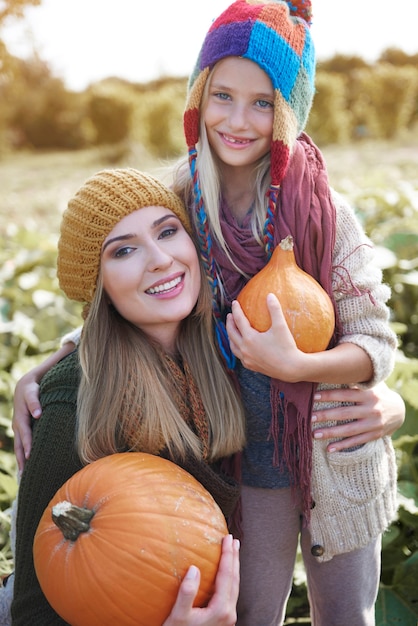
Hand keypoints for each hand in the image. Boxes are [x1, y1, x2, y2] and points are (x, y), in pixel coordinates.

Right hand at [12, 344, 74, 469]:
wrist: (31, 382)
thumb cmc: (48, 372)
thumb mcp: (53, 362)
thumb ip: (62, 355)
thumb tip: (73, 342)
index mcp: (28, 385)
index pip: (29, 394)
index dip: (33, 403)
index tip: (39, 412)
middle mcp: (20, 403)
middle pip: (21, 421)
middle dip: (26, 436)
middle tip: (31, 449)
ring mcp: (18, 417)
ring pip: (19, 437)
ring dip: (22, 452)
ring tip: (26, 468)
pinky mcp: (21, 429)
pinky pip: (20, 446)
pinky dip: (22, 459)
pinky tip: (25, 476)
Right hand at [12, 372, 41, 471]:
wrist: (25, 385)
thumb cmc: (33, 387)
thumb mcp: (33, 390)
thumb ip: (35, 401)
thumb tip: (37, 415)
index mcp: (21, 416)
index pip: (25, 433)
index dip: (27, 444)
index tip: (29, 456)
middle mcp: (18, 425)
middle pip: (19, 445)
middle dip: (22, 460)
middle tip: (24, 476)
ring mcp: (19, 429)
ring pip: (18, 448)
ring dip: (21, 463)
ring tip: (23, 479)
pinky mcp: (22, 431)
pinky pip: (21, 447)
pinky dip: (22, 458)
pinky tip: (26, 470)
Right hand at [163, 534, 238, 624]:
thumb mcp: (177, 617)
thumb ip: (186, 593)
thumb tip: (194, 568)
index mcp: (221, 610)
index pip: (227, 575)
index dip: (228, 555)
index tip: (227, 537)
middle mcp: (229, 614)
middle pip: (235, 579)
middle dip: (234, 558)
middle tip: (233, 539)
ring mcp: (228, 619)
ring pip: (235, 587)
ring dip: (234, 568)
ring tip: (232, 552)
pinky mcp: (223, 621)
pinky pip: (230, 594)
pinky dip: (229, 579)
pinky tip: (223, 575)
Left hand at [226, 295, 303, 381]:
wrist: (291, 369)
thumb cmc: (287, 347)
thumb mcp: (281, 326)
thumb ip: (275, 309)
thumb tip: (270, 295)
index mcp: (250, 338)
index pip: (239, 320)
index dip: (236, 310)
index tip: (235, 303)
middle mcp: (245, 349)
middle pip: (232, 333)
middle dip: (230, 323)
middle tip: (230, 315)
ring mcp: (247, 359)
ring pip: (233, 346)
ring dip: (231, 336)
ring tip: (232, 330)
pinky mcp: (251, 366)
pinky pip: (240, 356)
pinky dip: (237, 348)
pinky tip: (242, 346)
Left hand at [312, 381, 404, 451]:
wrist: (399, 410)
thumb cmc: (377, 393)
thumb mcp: (371, 384)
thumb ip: (356, 379)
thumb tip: (333, 369)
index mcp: (368, 394)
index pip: (346, 394)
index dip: (330, 395)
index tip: (314, 397)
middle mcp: (372, 409)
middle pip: (345, 413)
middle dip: (326, 415)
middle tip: (310, 417)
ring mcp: (373, 423)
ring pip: (349, 429)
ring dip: (331, 432)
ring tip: (314, 434)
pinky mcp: (374, 435)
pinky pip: (356, 441)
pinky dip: (342, 445)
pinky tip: (329, 448)